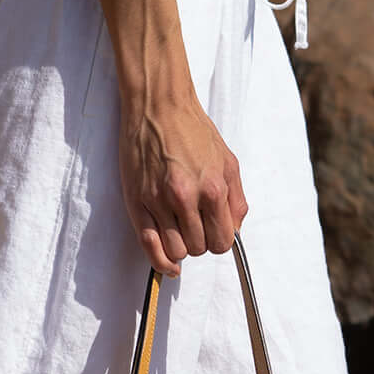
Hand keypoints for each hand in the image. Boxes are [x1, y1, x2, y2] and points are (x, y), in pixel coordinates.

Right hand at [120, 87, 248, 274]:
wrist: (158, 107)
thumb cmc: (193, 131)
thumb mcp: (228, 161)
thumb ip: (236, 200)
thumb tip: (235, 230)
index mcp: (213, 188)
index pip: (223, 241)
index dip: (220, 241)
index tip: (214, 232)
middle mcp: (186, 198)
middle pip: (200, 249)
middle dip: (201, 243)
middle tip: (196, 226)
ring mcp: (159, 201)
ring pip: (176, 251)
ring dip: (181, 248)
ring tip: (180, 231)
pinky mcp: (137, 201)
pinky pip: (149, 245)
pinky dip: (160, 262)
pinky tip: (167, 266)